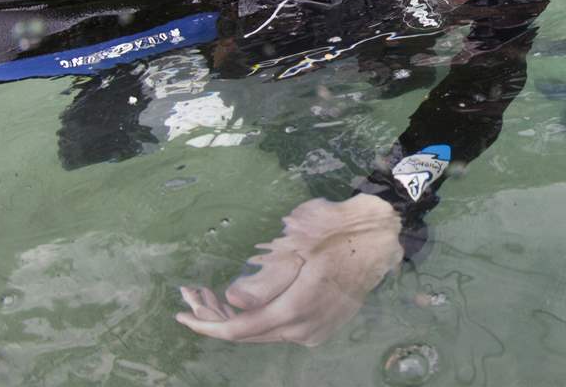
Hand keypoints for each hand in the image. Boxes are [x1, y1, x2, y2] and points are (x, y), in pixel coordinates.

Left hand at [176, 194, 403, 344]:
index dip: (207, 326)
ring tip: (212, 297)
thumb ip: (267, 276)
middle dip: (216, 320)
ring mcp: (316, 331)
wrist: (384, 237)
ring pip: (265, 332)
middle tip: (192, 297)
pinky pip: (283, 328)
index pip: (242, 329)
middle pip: (249, 335)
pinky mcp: (323, 327)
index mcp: (298, 307)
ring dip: (238, 318)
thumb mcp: (300, 243)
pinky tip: (248, 301)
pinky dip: (261, 318)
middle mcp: (305, 329)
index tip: (181, 314)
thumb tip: (235, 300)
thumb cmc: (340, 230)